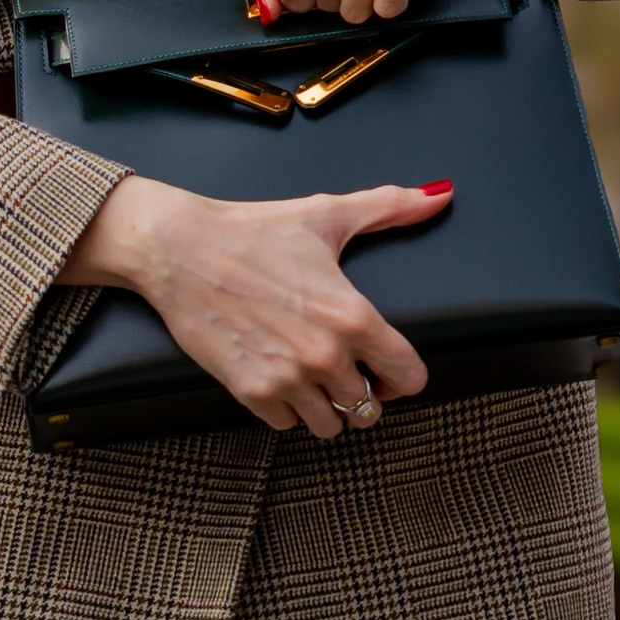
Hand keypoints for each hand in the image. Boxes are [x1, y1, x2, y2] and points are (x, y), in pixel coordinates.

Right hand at [59, 174, 453, 436]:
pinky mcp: (251, 392)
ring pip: (330, 426)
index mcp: (353, 317)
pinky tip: (279, 379)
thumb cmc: (252, 231)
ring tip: (313, 381)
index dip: (404, 377)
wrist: (179, 249)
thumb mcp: (326, 215)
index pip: (409, 376)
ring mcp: (287, 378)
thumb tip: (439, 194)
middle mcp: (325, 355)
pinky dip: (286, 410)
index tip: (388, 370)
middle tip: (344, 373)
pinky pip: (286, 425)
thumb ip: (389, 208)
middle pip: (369, 408)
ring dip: (326, 408)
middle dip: (361, 392)